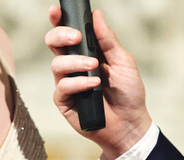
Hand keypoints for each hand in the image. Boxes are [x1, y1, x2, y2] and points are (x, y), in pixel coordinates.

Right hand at [45, 6, 151, 159]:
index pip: (67, 33)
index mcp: (86, 52)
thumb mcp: (123, 61)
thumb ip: (108, 40)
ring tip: (94, 67)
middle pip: (53, 44)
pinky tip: (93, 85)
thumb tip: (96, 15)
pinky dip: (78, 83)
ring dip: (75, 63)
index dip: (59, 20)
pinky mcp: (64, 102)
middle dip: (60, 36)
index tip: (56, 10)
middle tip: (75, 38)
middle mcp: (73, 66)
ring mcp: (67, 83)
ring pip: (56, 64)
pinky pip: (63, 87)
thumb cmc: (128, 93)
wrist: (130, 123)